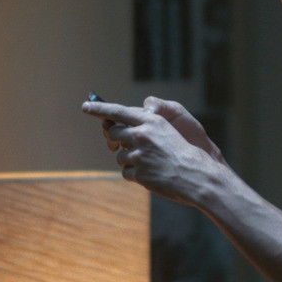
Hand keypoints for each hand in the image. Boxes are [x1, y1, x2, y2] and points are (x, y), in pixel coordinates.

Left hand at [81, 99, 220, 205]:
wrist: (196, 175)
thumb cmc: (181, 152)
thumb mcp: (165, 131)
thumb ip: (142, 126)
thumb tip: (115, 129)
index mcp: (150, 120)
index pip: (118, 111)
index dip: (99, 108)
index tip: (85, 106)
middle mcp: (141, 134)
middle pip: (114, 134)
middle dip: (118, 141)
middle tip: (130, 147)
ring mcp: (138, 154)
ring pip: (119, 156)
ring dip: (130, 161)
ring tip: (150, 164)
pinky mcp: (138, 172)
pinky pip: (126, 172)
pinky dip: (135, 175)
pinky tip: (151, 174)